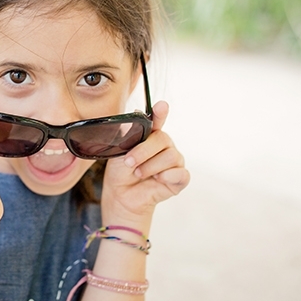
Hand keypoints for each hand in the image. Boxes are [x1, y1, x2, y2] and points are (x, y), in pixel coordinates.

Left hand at [101, 101, 189, 225]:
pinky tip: (156, 180)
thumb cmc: (121, 170)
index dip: (160, 113)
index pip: (158, 119)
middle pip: (163, 139)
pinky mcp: (180, 178)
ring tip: (138, 173)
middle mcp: (165, 145)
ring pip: (170, 156)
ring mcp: (174, 161)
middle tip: (129, 162)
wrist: (122, 194)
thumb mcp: (120, 150)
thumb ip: (130, 133)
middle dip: (142, 151)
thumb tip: (137, 113)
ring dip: (150, 167)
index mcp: (151, 135)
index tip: (161, 106)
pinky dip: (165, 177)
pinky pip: (180, 173)